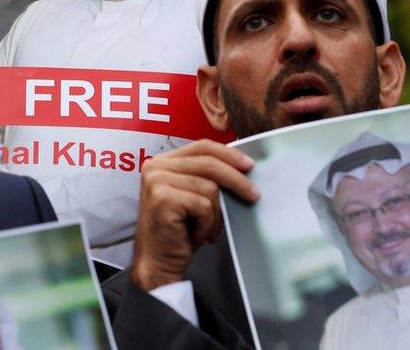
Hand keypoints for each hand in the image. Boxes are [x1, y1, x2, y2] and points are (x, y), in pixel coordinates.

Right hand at [130, 139, 258, 290]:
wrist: (159, 262)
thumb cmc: (179, 232)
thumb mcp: (193, 196)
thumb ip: (206, 177)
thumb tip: (243, 167)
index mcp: (162, 161)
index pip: (201, 147)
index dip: (229, 154)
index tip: (249, 165)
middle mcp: (155, 167)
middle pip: (209, 163)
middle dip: (236, 180)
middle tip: (254, 195)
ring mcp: (156, 182)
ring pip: (209, 187)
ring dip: (216, 214)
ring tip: (208, 228)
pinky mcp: (162, 199)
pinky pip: (203, 205)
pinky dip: (207, 224)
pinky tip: (197, 234)